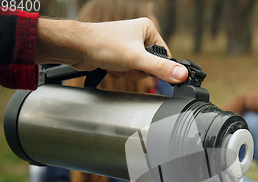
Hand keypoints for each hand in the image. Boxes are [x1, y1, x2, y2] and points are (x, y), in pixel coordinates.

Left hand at [35, 18, 187, 83]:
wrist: (76, 48)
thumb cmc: (102, 44)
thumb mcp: (136, 59)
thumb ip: (161, 69)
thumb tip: (182, 75)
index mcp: (148, 30)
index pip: (164, 57)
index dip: (155, 68)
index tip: (143, 67)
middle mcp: (139, 36)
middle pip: (151, 66)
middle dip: (138, 71)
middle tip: (127, 65)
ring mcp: (128, 46)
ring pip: (138, 71)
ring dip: (127, 73)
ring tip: (117, 65)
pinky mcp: (118, 56)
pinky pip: (127, 72)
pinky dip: (119, 73)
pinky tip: (110, 66)